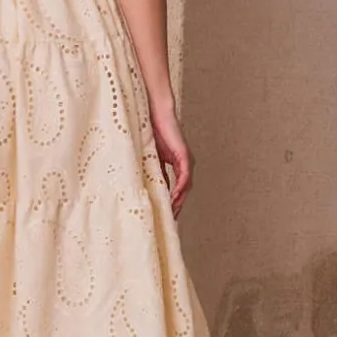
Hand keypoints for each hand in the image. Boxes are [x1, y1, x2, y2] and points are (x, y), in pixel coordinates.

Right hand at [149, 102, 193, 217]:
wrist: (157, 114)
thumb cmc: (152, 131)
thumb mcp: (151, 158)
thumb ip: (154, 172)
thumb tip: (150, 189)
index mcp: (178, 165)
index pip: (177, 189)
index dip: (172, 204)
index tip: (166, 218)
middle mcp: (185, 165)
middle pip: (184, 192)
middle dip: (177, 207)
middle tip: (169, 223)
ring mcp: (187, 161)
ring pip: (185, 187)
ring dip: (179, 202)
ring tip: (171, 215)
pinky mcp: (184, 156)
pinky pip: (184, 177)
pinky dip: (180, 189)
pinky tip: (174, 199)